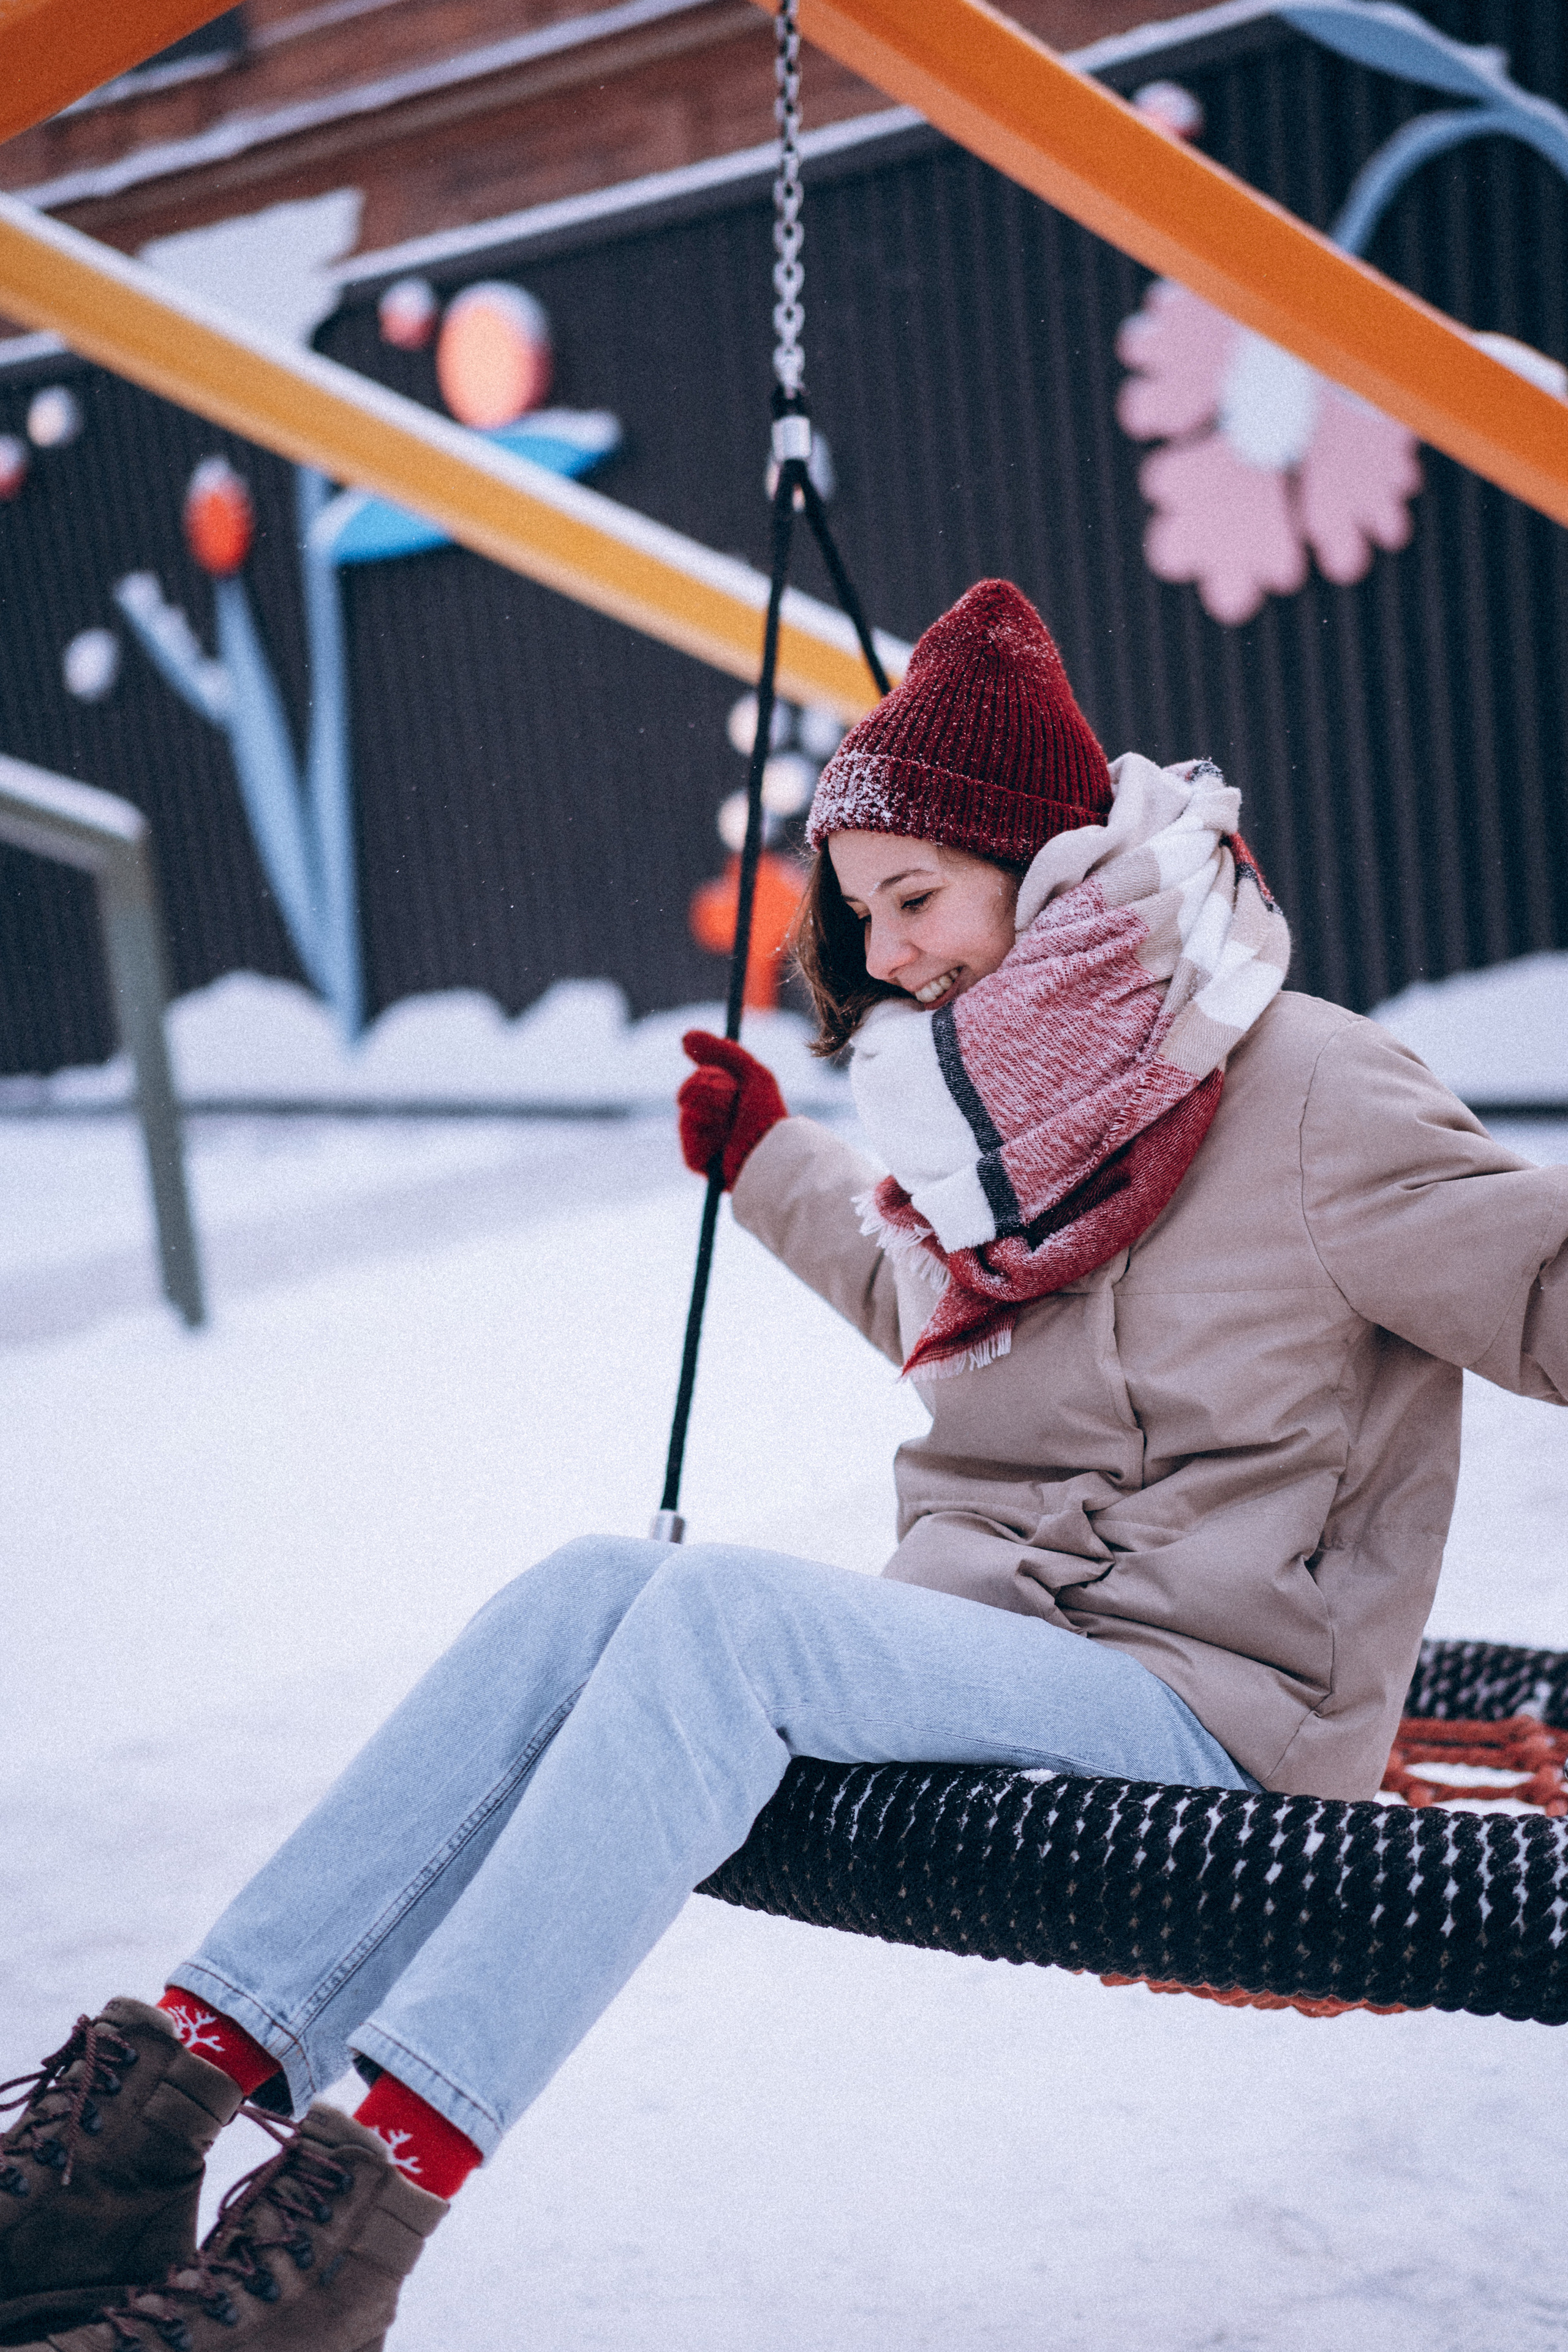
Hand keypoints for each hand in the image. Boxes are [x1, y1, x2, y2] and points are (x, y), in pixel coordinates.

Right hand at [678, 1031, 786, 1190]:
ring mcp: (701, 1139)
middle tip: (732, 1092)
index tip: (724, 1071)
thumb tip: (684, 1036)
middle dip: (711, 1083)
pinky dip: (705, 1125)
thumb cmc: (766, 1114)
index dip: (710, 1072)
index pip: (704, 1077)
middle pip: (690, 1086)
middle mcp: (712, 1121)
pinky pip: (687, 1126)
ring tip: (730, 1117)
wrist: (766, 1150)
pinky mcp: (694, 1158)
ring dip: (710, 1102)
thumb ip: (721, 1051)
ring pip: (686, 1102)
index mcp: (728, 1103)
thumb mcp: (751, 1072)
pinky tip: (721, 1137)